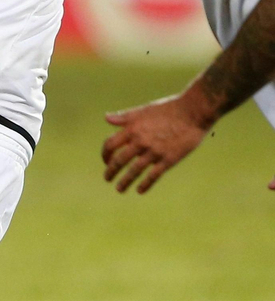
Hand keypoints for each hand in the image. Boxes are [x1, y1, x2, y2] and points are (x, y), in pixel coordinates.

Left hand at [100, 90, 215, 193]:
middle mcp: (140, 142)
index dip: (105, 154)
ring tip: (119, 189)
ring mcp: (154, 152)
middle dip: (110, 171)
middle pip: (119, 160)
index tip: (106, 160)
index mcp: (132, 129)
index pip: (110, 145)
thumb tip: (106, 118)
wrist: (194, 112)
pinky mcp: (169, 159)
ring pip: (134, 171)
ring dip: (124, 182)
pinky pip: (153, 175)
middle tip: (107, 178)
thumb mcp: (143, 110)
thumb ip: (124, 117)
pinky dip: (145, 184)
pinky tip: (140, 191)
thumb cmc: (168, 109)